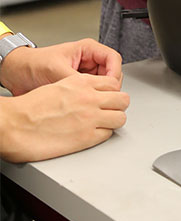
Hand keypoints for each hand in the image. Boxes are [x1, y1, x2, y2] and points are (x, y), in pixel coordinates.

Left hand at [0, 38, 122, 95]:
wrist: (19, 74)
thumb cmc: (35, 64)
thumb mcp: (56, 69)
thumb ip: (75, 79)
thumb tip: (90, 91)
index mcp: (88, 49)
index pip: (113, 59)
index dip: (114, 73)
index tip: (110, 87)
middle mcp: (89, 61)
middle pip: (112, 74)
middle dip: (110, 87)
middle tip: (103, 99)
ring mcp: (85, 75)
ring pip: (105, 86)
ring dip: (101, 94)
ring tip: (93, 103)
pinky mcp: (80, 87)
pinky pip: (94, 94)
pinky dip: (93, 100)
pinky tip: (85, 106)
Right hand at [1, 72, 129, 162]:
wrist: (16, 124)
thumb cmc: (31, 107)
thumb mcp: (59, 85)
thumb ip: (79, 87)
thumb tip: (90, 93)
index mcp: (82, 83)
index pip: (114, 83)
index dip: (112, 91)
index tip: (109, 97)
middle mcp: (90, 98)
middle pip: (123, 99)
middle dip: (118, 105)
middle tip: (110, 110)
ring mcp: (90, 118)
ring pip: (120, 117)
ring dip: (114, 120)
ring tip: (104, 123)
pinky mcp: (86, 138)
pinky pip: (108, 134)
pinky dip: (103, 134)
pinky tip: (93, 134)